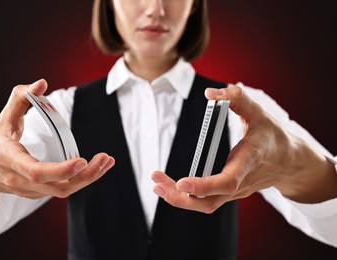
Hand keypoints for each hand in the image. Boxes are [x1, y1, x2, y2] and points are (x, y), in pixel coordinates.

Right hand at [0, 79, 114, 212]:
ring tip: (106, 161)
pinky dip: (81, 179)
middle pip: (57, 186)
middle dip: (85, 175)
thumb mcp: (2, 119)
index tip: (82, 160)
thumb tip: (42, 83)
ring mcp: (29, 190)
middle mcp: (20, 180)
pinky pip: (63, 189)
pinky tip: (94, 167)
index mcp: (9, 160)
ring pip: (63, 191)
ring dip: (88, 178)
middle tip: (105, 159)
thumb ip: (21, 98)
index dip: (60, 169)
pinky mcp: (37, 192)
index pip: (36, 171)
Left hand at [151, 84, 335, 213]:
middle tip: (156, 183)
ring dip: (179, 198)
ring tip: (157, 183)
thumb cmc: (272, 136)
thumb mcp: (259, 112)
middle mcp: (240, 182)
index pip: (226, 181)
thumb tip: (210, 94)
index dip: (204, 186)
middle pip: (209, 202)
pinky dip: (186, 196)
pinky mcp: (229, 193)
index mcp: (248, 162)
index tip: (182, 183)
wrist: (289, 162)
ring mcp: (234, 191)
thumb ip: (237, 99)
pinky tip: (171, 185)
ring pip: (205, 205)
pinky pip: (206, 201)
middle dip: (180, 197)